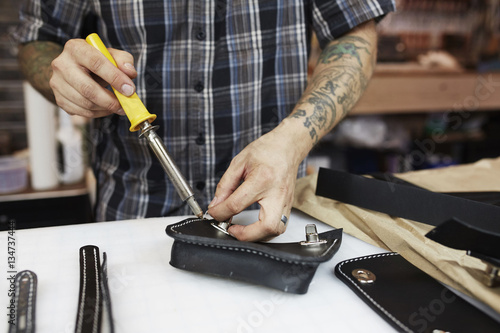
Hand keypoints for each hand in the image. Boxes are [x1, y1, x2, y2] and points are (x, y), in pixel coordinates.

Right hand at [50, 38, 136, 117]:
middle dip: (110, 100)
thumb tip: (130, 73)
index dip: (115, 78)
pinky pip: (81, 112)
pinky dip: (98, 114)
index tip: (130, 90)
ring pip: (85, 103)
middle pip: (87, 88)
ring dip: (105, 108)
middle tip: (124, 106)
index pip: (96, 63)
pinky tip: (106, 108)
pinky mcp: (58, 98)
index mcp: (75, 48)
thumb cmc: (98, 61)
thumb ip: (123, 60)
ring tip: (118, 107)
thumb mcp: (111, 55)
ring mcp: (57, 83)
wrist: (77, 69)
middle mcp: (61, 64)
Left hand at [207, 123, 306, 241]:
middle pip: (266, 226)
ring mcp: (286, 201)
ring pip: (276, 230)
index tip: (214, 213)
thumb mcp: (239, 162)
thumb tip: (216, 204)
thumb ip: (225, 185)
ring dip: (257, 235)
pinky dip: (266, 231)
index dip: (220, 212)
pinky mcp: (289, 205)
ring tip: (242, 229)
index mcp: (262, 179)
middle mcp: (277, 193)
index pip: (237, 204)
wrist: (287, 146)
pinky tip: (254, 225)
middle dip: (246, 234)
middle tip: (231, 229)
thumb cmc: (266, 150)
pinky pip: (280, 226)